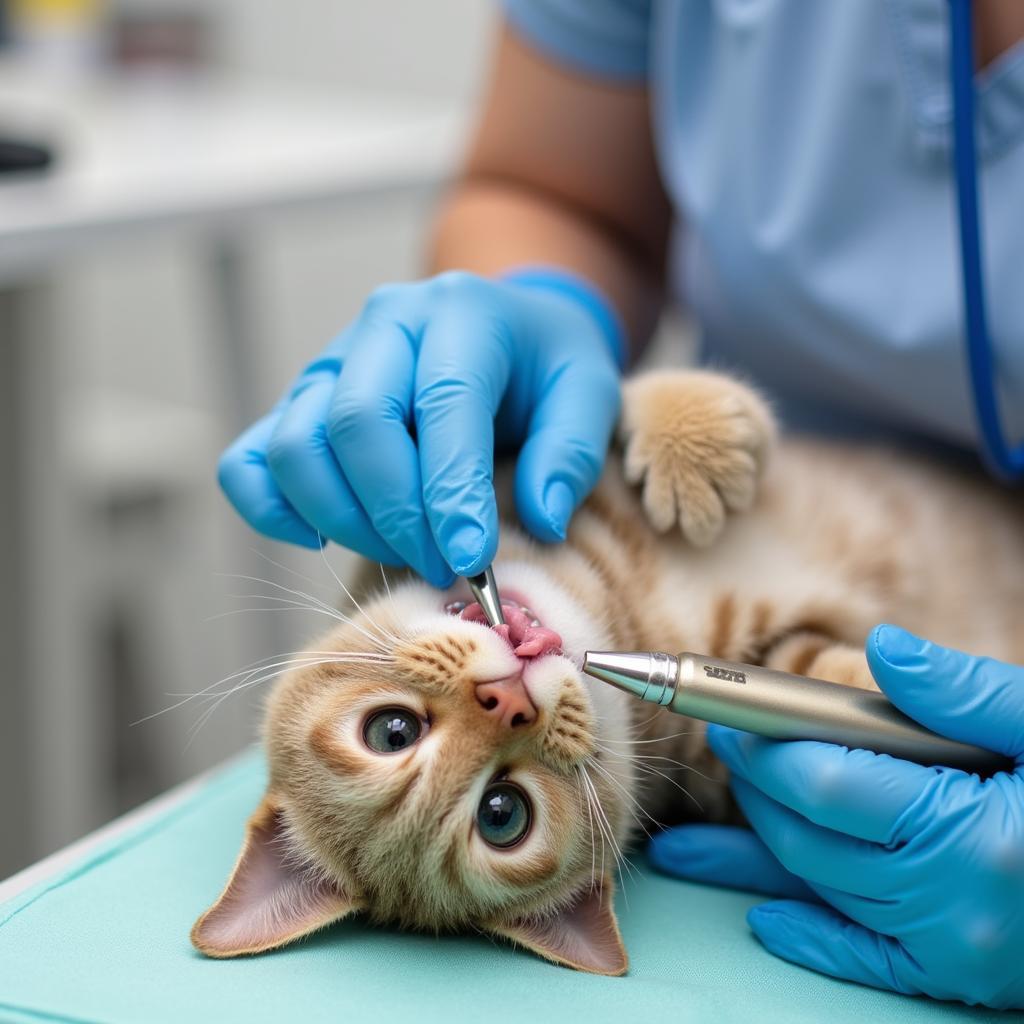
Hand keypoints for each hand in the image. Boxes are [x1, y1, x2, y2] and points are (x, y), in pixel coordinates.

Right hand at [217, 270, 622, 586]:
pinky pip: (250, 461)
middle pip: (356, 424)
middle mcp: (383, 328)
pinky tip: (323, 538)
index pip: (443, 402)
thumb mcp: (588, 391)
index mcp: (460, 313)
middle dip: (398, 515)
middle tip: (444, 566)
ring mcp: (330, 364)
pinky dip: (274, 510)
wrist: (504, 329)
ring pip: (296, 447)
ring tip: (404, 552)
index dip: (451, 490)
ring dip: (345, 521)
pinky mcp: (299, 404)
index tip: (471, 561)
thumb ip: (572, 452)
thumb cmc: (545, 367)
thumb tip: (540, 519)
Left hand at [649, 625, 1023, 1009]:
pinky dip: (805, 934)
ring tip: (725, 806)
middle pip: (808, 838)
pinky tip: (763, 914)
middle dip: (757, 785)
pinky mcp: (953, 973)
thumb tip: (884, 649)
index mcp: (972, 831)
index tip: (733, 714)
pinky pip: (857, 958)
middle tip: (730, 743)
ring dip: (763, 841)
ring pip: (820, 887)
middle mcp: (951, 901)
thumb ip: (965, 691)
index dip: (767, 745)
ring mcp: (948, 945)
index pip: (826, 783)